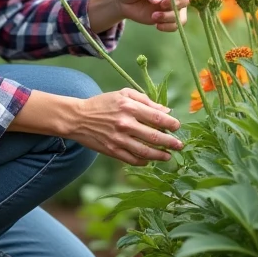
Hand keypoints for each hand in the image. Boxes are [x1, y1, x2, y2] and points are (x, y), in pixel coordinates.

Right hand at [68, 88, 183, 165]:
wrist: (78, 118)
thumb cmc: (103, 103)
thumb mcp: (123, 94)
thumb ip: (145, 100)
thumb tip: (166, 110)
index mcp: (128, 107)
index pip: (156, 117)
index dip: (170, 123)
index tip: (177, 127)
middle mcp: (124, 124)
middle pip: (154, 136)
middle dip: (170, 142)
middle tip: (179, 145)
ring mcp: (118, 139)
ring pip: (145, 152)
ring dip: (160, 155)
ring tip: (168, 156)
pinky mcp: (112, 151)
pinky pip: (132, 160)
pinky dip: (144, 162)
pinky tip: (150, 160)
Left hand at [111, 0, 189, 31]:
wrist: (120, 1)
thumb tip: (158, 0)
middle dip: (175, 1)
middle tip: (161, 3)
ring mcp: (170, 4)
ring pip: (182, 11)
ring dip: (171, 15)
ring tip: (154, 16)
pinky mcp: (166, 16)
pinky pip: (177, 23)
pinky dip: (170, 26)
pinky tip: (157, 25)